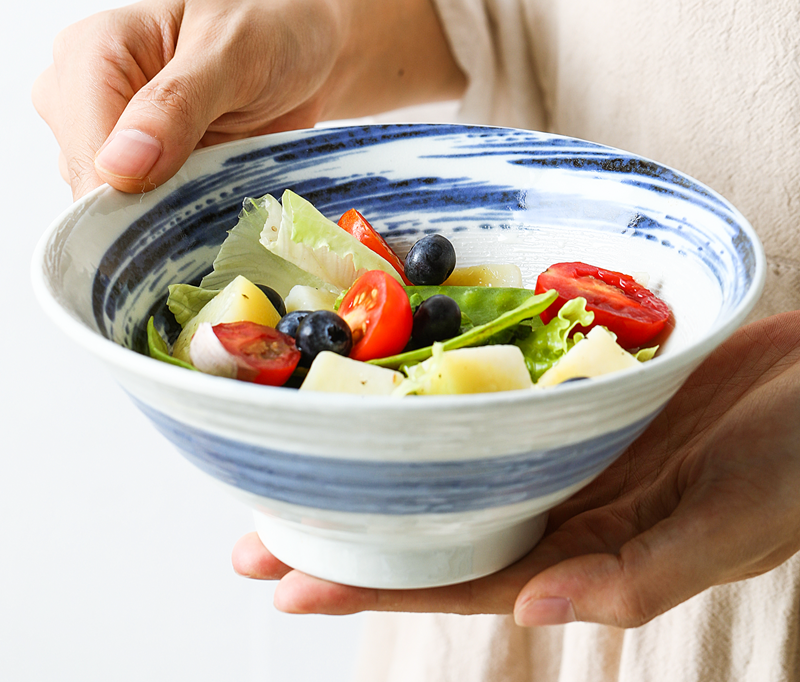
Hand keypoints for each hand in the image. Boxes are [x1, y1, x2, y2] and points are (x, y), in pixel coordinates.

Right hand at [33, 0, 464, 199]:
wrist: (314, 36)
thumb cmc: (280, 25)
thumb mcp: (236, 53)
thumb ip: (176, 106)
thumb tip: (118, 169)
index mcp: (94, 53)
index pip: (86, 148)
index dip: (124, 196)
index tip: (177, 221)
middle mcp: (89, 93)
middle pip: (92, 184)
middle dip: (146, 213)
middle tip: (212, 220)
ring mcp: (119, 132)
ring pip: (118, 207)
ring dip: (166, 222)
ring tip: (221, 210)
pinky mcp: (155, 159)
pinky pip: (150, 209)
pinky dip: (179, 221)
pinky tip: (213, 213)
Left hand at [232, 310, 799, 626]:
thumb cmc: (795, 466)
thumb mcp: (727, 526)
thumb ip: (640, 574)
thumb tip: (538, 611)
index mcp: (585, 550)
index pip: (457, 578)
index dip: (373, 583)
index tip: (286, 584)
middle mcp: (557, 501)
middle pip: (433, 524)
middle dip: (347, 533)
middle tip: (251, 534)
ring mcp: (561, 446)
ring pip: (450, 464)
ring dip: (378, 468)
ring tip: (297, 466)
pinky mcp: (573, 393)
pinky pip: (492, 400)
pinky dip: (438, 400)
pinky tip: (392, 389)